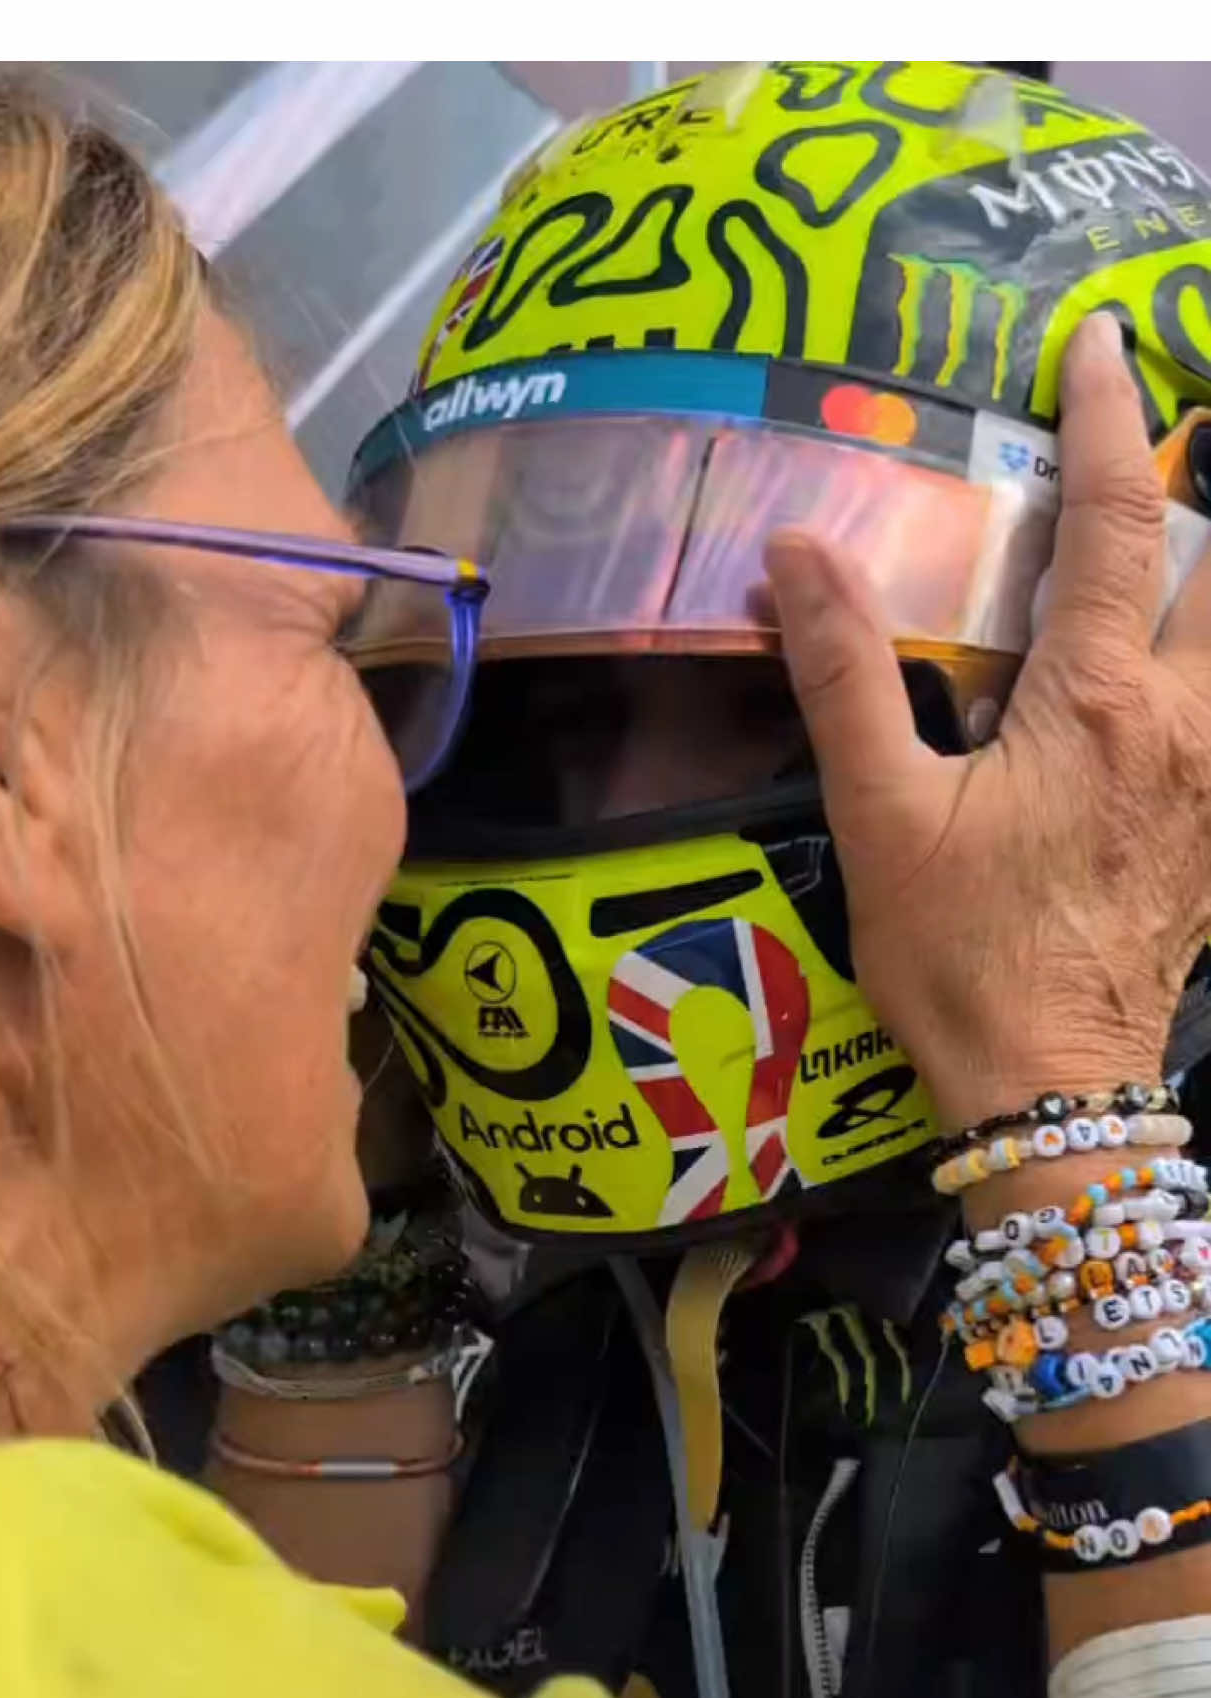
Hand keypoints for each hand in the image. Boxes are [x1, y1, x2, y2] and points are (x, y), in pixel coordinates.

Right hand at [767, 313, 1210, 1129]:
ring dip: (1202, 579)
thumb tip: (795, 553)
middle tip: (1147, 433)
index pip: (1121, 524)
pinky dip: (1198, 666)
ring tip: (1151, 556)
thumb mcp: (882, 816)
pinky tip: (1157, 683)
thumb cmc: (961, 955)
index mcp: (1099, 703)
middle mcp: (1185, 722)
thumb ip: (845, 674)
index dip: (1108, 420)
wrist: (1049, 1090)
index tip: (1103, 341)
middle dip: (1192, 487)